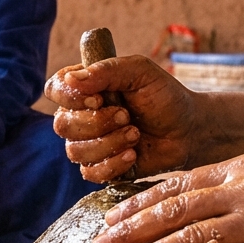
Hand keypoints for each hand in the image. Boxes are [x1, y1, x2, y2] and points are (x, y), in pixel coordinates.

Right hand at [44, 55, 205, 181]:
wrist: (188, 130)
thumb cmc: (164, 96)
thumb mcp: (140, 71)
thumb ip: (106, 70)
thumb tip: (71, 80)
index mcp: (85, 88)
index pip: (55, 89)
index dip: (70, 97)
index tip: (99, 98)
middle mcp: (81, 116)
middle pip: (62, 125)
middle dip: (96, 123)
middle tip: (126, 116)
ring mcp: (88, 144)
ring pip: (75, 151)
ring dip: (108, 143)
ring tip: (134, 134)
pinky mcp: (100, 168)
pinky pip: (90, 173)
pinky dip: (113, 163)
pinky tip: (132, 154)